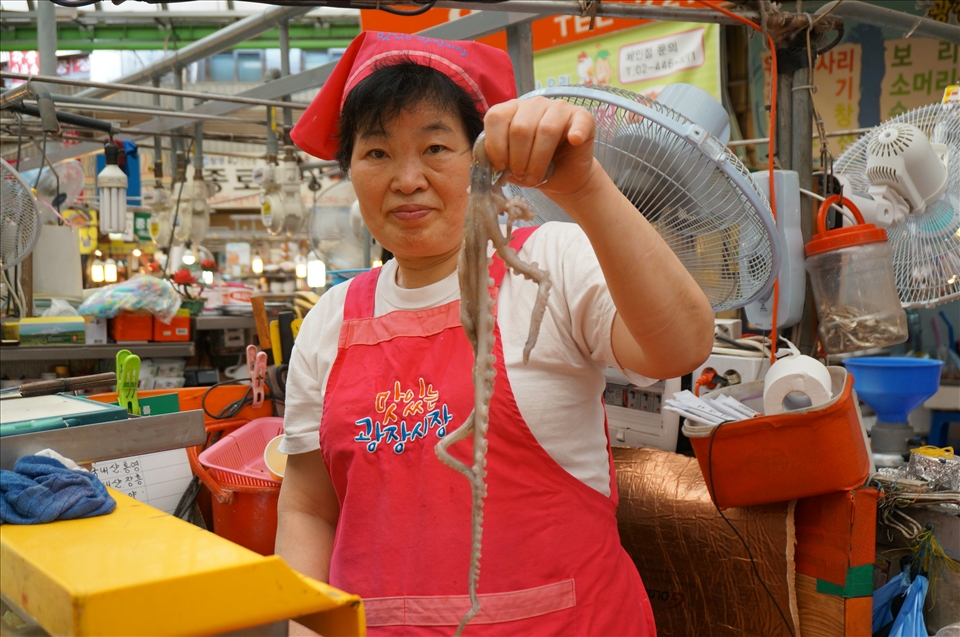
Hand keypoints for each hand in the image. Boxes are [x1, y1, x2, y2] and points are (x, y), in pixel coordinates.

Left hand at [482, 97, 597, 199]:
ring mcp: (559, 108)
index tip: (500, 167)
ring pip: (546, 129)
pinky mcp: (582, 117)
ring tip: (536, 177)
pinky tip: (574, 141)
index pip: (496, 117)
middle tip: (521, 174)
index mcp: (512, 111)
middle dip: (518, 158)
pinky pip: (579, 121)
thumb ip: (499, 160)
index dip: (495, 145)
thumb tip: (493, 166)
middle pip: (520, 128)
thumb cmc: (534, 168)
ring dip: (538, 160)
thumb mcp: (511, 166)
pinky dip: (576, 132)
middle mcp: (534, 104)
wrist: (563, 178)